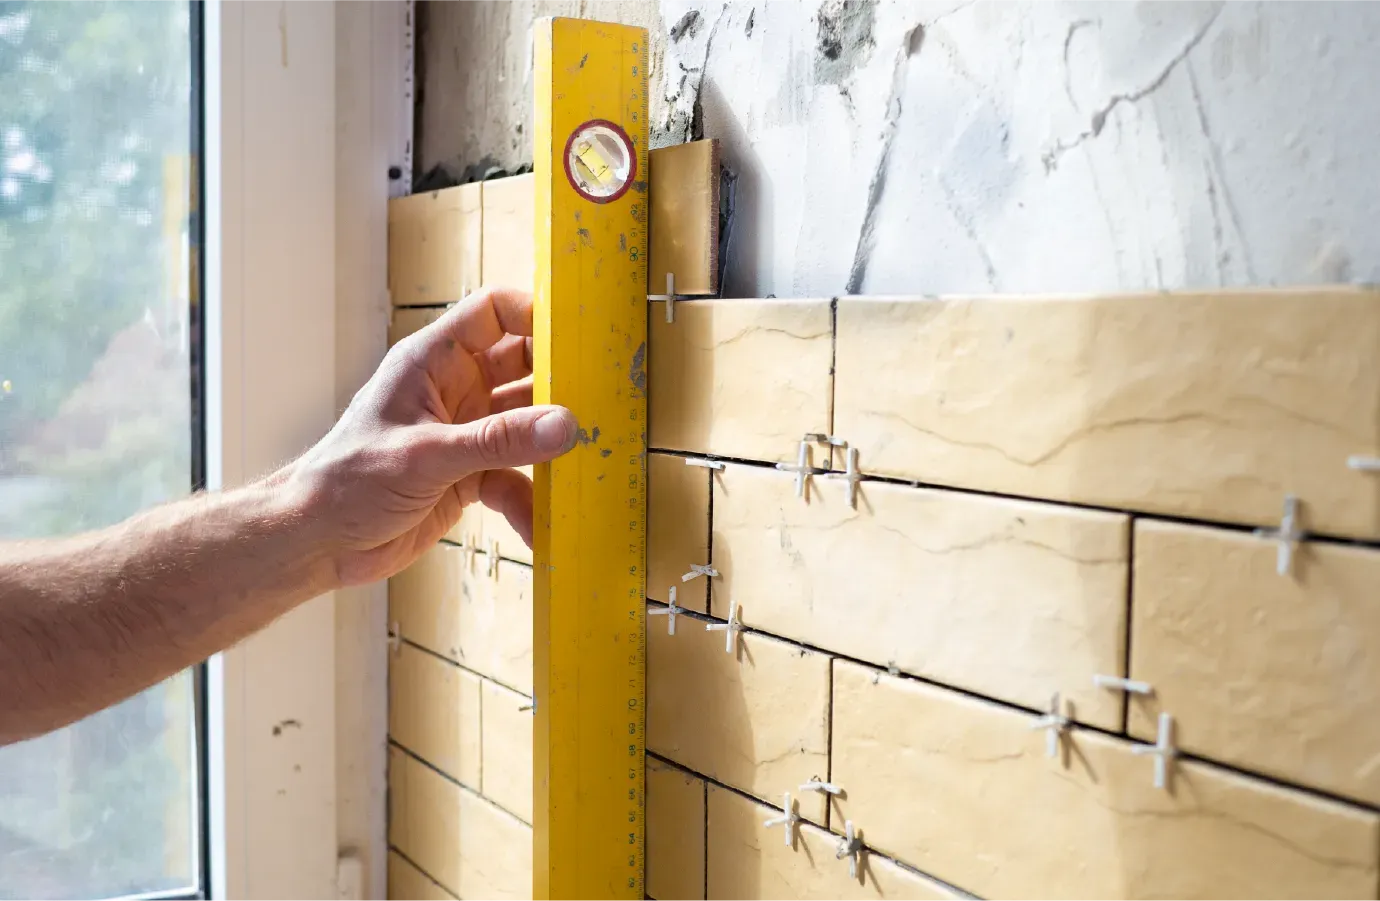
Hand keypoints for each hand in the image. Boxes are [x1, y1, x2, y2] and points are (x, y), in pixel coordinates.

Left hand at [285, 287, 576, 585]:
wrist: (317, 543)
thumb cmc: (346, 482)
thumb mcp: (428, 457)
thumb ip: (499, 442)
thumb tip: (564, 425)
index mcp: (432, 363)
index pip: (491, 314)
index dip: (534, 314)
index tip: (577, 336)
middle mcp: (452, 391)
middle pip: (522, 368)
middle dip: (558, 384)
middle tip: (601, 398)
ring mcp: (463, 433)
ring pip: (525, 425)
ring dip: (549, 444)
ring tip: (584, 457)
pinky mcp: (468, 475)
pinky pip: (514, 478)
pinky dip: (528, 500)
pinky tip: (538, 524)